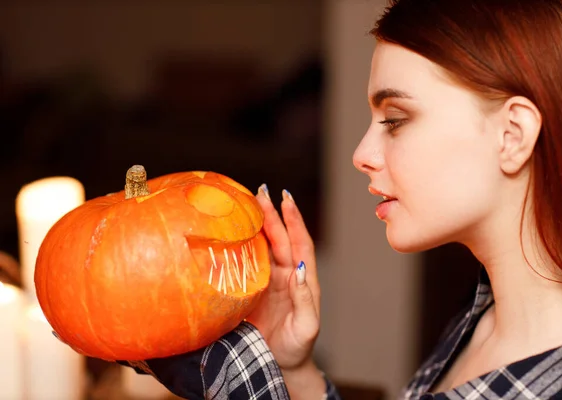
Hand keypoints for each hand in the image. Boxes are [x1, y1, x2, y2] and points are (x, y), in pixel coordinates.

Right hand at [246, 185, 320, 371]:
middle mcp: (286, 275)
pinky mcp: (252, 289)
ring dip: (258, 225)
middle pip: (280, 238)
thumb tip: (298, 270)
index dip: (294, 220)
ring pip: (264, 246)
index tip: (286, 198)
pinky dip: (242, 246)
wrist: (280, 365)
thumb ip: (305, 299)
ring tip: (248, 203)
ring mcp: (269, 281)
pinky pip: (247, 263)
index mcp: (302, 280)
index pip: (300, 243)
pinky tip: (233, 233)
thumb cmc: (298, 347)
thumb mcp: (307, 325)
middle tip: (260, 191)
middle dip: (272, 214)